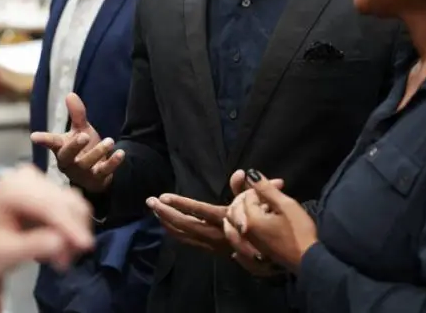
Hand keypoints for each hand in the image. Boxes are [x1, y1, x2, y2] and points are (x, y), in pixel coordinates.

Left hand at [0, 165, 93, 310]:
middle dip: (72, 232)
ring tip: (61, 259)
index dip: (69, 224)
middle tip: (67, 261)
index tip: (85, 246)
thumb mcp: (5, 253)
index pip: (48, 204)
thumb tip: (60, 241)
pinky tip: (60, 248)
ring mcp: (39, 181)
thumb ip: (32, 246)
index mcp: (10, 188)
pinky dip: (70, 229)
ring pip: (73, 204)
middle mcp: (26, 177)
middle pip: (65, 201)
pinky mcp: (48, 189)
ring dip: (73, 232)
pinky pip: (70, 208)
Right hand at [30, 93, 122, 192]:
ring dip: (98, 151)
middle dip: (74, 146)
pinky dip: (113, 163)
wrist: (97, 174)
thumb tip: (70, 94)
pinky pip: (104, 171)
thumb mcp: (81, 130)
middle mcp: (69, 162)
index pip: (52, 143)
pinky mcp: (96, 179)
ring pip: (86, 163)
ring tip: (110, 140)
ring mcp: (82, 172)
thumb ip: (77, 114)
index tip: (34, 136)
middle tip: (84, 135)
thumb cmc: (84, 149)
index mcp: (62, 149)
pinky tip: (121, 153)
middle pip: (67, 156)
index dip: (43, 139)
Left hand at [146, 173, 283, 256]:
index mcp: (227, 220)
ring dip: (168, 224)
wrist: (275, 252)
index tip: (163, 197)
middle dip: (166, 214)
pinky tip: (169, 226)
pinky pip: (190, 242)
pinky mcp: (213, 251)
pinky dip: (176, 234)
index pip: (199, 211)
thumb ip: (245, 188)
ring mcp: (214, 246)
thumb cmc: (267, 222)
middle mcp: (218, 235)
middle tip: (150, 202)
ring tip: (155, 212)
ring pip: (185, 236)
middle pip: (186, 225)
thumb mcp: (259, 202)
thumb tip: (241, 172)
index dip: (180, 204)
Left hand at [229, 170, 316, 272]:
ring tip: (241, 209)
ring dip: (235, 216)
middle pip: (235, 210)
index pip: (247, 196)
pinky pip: (236, 246)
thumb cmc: (300, 232)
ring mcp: (246, 247)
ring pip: (231, 228)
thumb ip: (266, 189)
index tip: (276, 185)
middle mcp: (243, 233)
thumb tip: (250, 173)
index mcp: (251, 220)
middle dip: (245, 199)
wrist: (308, 261)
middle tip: (259, 195)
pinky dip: (235, 237)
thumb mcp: (286, 206)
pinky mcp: (252, 258)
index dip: (259, 188)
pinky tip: (240, 234)